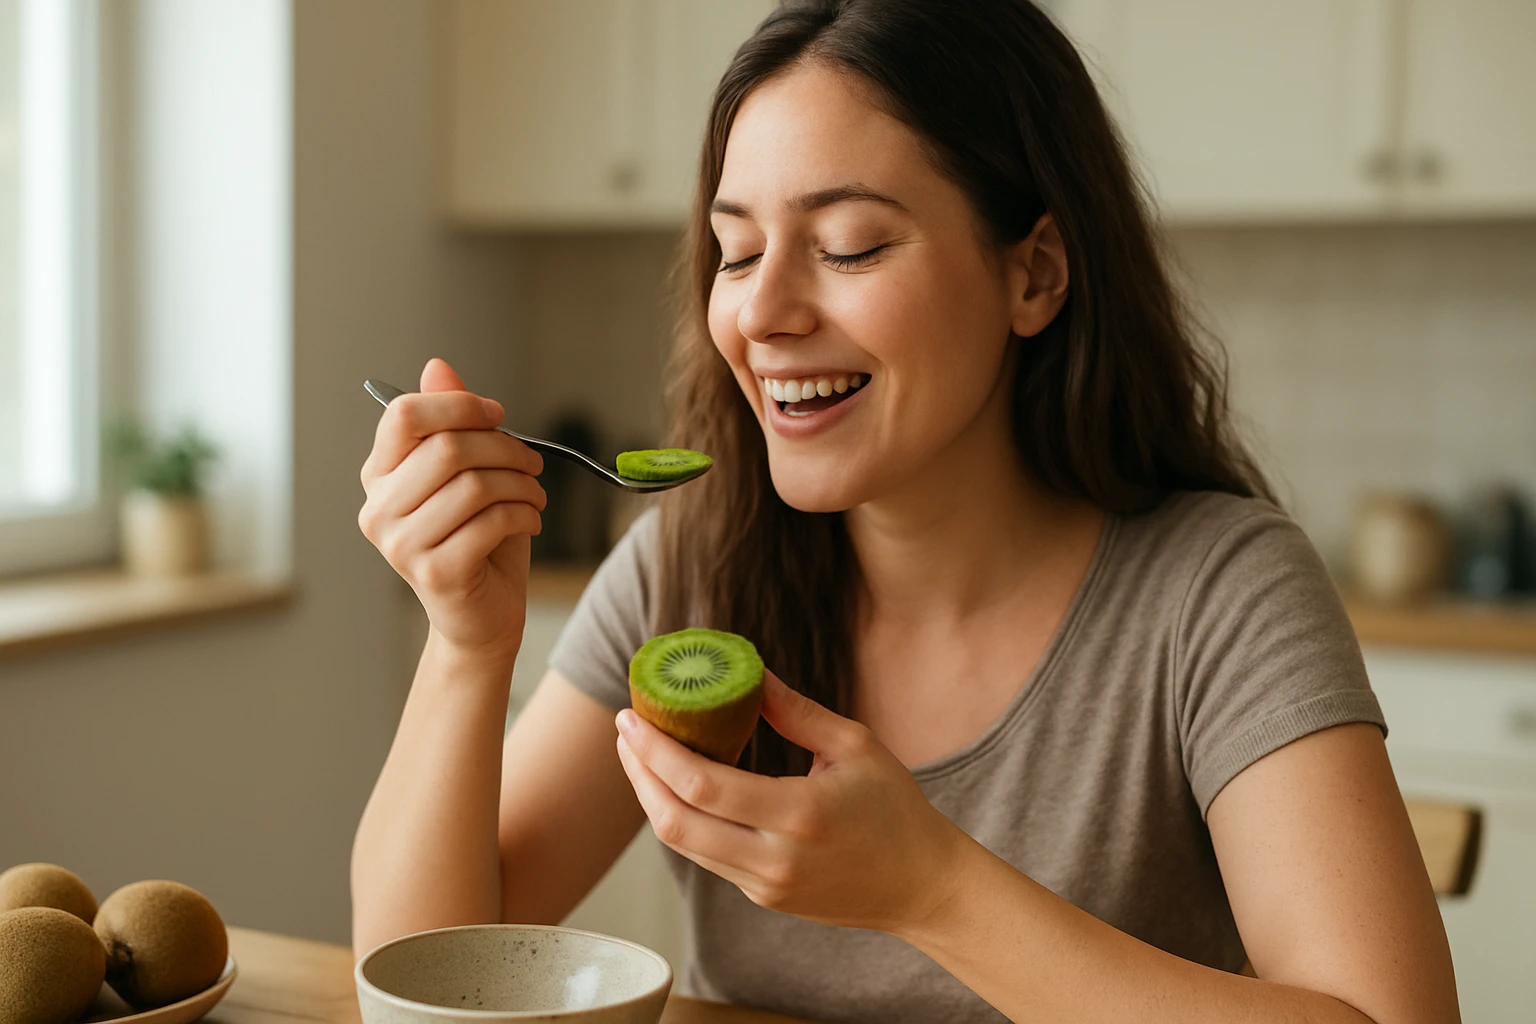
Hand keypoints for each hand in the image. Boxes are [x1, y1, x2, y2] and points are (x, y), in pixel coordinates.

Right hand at [358, 358, 545, 660]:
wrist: (481, 616)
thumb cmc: (477, 539)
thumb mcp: (469, 473)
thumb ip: (451, 423)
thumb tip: (437, 366)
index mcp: (380, 475)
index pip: (403, 415)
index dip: (458, 406)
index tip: (498, 415)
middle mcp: (378, 510)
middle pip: (447, 448)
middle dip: (505, 448)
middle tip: (533, 462)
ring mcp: (400, 545)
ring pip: (473, 485)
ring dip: (521, 484)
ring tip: (534, 496)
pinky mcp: (433, 573)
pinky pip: (489, 522)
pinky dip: (523, 515)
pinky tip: (529, 521)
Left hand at [614, 671, 966, 933]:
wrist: (923, 887)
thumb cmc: (896, 809)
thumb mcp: (856, 746)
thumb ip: (798, 712)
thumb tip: (749, 673)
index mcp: (799, 815)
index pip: (703, 785)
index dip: (656, 751)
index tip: (632, 715)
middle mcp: (773, 859)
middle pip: (675, 821)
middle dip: (638, 773)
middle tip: (626, 729)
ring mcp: (764, 886)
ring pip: (683, 844)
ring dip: (652, 797)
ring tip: (640, 753)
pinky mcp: (763, 897)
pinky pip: (706, 856)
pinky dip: (682, 818)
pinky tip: (677, 784)